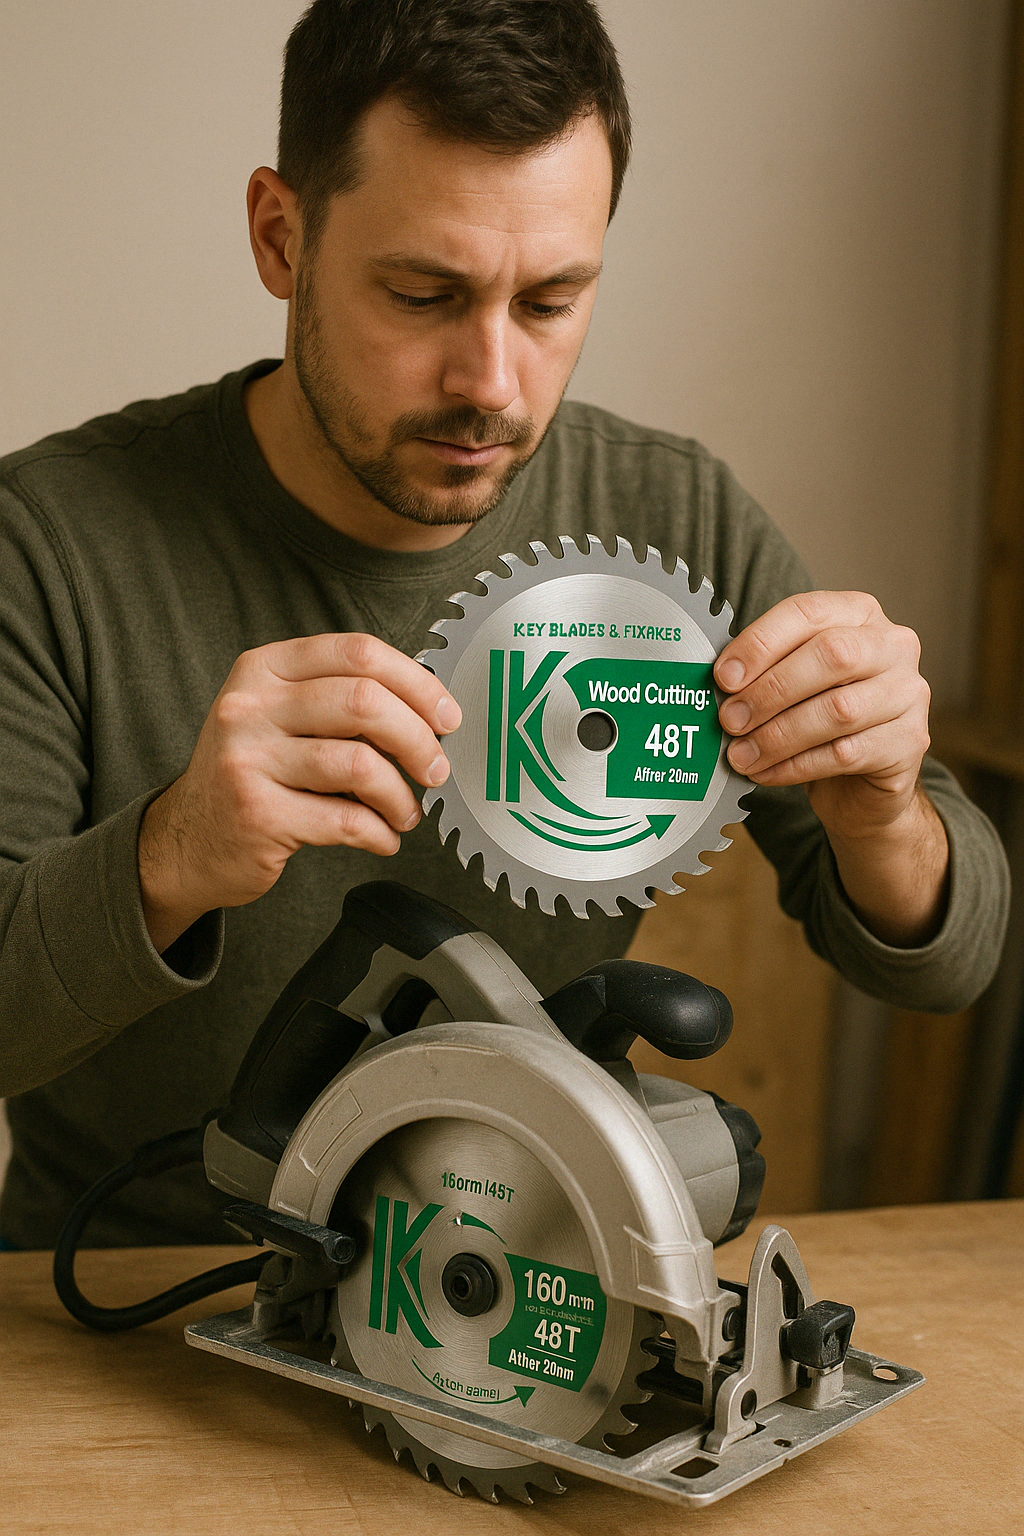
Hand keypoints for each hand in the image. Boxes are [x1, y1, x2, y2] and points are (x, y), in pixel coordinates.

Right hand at [138, 633, 460, 951]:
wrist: (186, 839)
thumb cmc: (250, 774)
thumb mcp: (278, 716)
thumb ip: (336, 699)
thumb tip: (427, 709)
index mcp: (263, 669)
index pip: (358, 653)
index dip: (417, 682)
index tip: (446, 715)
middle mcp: (249, 707)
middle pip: (364, 702)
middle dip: (418, 739)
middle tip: (435, 769)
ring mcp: (248, 760)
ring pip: (360, 764)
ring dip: (400, 796)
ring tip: (405, 812)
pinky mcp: (257, 815)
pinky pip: (346, 820)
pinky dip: (379, 833)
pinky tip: (381, 837)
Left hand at [713, 592, 946, 945]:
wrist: (864, 781)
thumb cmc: (819, 717)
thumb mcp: (793, 681)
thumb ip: (765, 670)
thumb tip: (716, 683)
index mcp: (859, 614)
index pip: (807, 613)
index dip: (761, 643)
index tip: (723, 677)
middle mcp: (893, 646)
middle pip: (832, 656)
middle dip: (770, 690)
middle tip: (729, 719)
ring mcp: (909, 694)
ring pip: (839, 710)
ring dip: (778, 735)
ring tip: (740, 755)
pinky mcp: (909, 743)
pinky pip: (846, 753)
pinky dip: (796, 765)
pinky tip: (765, 773)